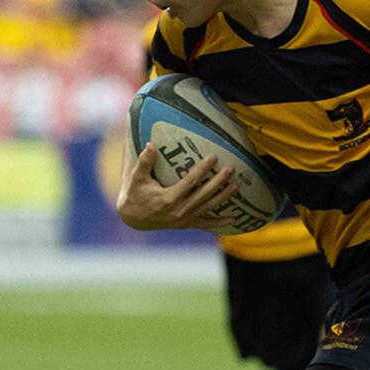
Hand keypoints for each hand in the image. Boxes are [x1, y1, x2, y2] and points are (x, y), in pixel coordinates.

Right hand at [115, 144, 239, 231]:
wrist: (133, 217)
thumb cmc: (135, 193)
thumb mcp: (136, 177)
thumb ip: (144, 161)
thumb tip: (151, 145)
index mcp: (168, 198)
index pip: (190, 182)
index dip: (203, 169)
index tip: (214, 157)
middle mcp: (178, 211)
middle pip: (203, 194)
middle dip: (218, 181)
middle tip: (231, 169)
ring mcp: (183, 220)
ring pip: (208, 208)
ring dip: (223, 197)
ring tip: (236, 186)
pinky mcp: (186, 224)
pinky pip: (205, 224)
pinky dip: (220, 223)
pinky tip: (234, 218)